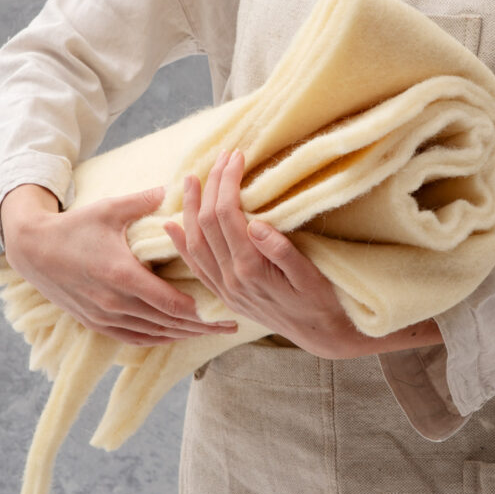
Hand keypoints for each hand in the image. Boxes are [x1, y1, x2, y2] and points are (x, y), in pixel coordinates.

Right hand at [0, 184, 239, 346]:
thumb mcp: (109, 209)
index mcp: (122, 275)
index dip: (201, 310)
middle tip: (230, 324)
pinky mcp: (94, 323)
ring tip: (210, 332)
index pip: (172, 302)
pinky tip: (175, 335)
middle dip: (202, 326)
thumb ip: (143, 201)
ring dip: (183, 334)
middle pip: (168, 323)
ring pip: (153, 334)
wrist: (32, 249)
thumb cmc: (74, 226)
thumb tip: (173, 187)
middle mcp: (114, 303)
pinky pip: (133, 338)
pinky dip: (158, 338)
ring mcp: (103, 316)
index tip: (224, 308)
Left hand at [164, 150, 369, 359]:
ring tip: (191, 180)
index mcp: (250, 269)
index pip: (227, 215)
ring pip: (195, 242)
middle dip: (211, 186)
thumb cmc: (322, 302)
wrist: (320, 336)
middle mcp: (230, 279)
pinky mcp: (224, 295)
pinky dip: (181, 243)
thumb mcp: (310, 276)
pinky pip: (195, 266)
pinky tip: (172, 225)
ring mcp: (224, 289)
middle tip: (221, 158)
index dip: (228, 182)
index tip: (236, 157)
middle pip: (208, 223)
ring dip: (191, 208)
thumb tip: (255, 224)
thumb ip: (281, 251)